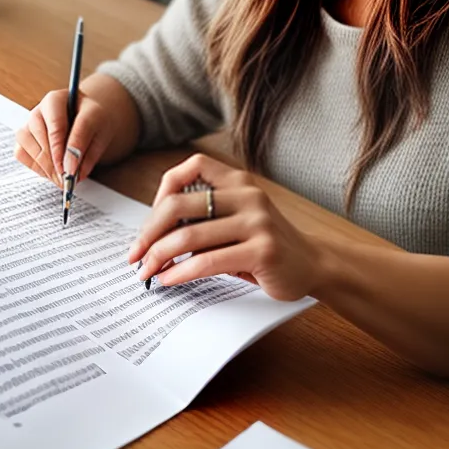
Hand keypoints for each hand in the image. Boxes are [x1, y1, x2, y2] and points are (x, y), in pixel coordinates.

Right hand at [14, 89, 116, 188]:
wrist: (87, 117)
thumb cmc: (93, 121)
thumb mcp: (99, 131)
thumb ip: (86, 150)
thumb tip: (72, 171)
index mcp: (57, 100)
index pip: (56, 125)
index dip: (62, 150)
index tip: (68, 171)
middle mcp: (38, 110)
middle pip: (39, 135)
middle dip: (53, 161)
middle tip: (67, 179)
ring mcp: (28, 124)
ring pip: (26, 144)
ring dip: (44, 165)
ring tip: (62, 178)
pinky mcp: (24, 139)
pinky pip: (21, 154)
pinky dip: (35, 167)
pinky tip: (52, 173)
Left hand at [127, 153, 320, 301]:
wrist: (313, 264)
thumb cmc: (265, 245)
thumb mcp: (236, 220)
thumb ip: (204, 218)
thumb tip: (153, 236)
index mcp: (239, 181)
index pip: (190, 168)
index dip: (161, 192)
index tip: (150, 224)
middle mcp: (247, 195)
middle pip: (179, 204)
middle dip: (148, 233)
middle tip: (135, 255)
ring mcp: (257, 222)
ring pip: (188, 235)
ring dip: (159, 257)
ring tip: (147, 272)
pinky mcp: (261, 250)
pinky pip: (207, 261)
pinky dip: (180, 272)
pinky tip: (169, 280)